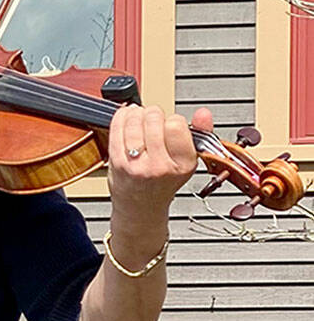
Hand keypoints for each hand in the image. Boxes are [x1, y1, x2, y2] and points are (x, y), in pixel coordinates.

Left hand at [106, 105, 210, 264]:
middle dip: (154, 114)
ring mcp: (136, 164)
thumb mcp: (188, 160)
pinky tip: (127, 118)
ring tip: (140, 119)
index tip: (171, 125)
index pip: (177, 125)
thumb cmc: (163, 182)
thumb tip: (204, 113)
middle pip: (154, 119)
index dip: (173, 120)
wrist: (140, 206)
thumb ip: (200, 134)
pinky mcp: (117, 161)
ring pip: (134, 121)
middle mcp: (159, 166)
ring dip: (137, 114)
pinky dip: (121, 117)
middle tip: (154, 121)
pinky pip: (117, 128)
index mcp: (183, 165)